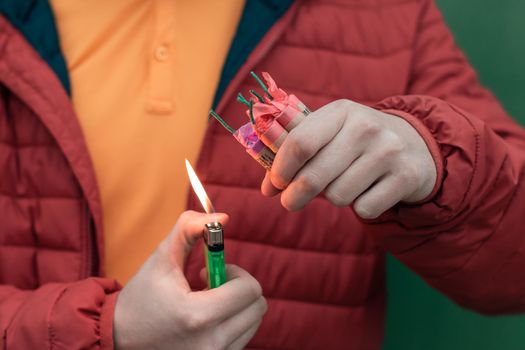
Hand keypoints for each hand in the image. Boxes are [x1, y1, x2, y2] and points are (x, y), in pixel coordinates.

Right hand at [114, 211, 266, 349]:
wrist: (120, 339)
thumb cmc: (142, 296)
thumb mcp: (162, 258)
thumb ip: (189, 229)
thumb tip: (223, 217)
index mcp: (198, 315)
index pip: (250, 290)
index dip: (235, 273)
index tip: (209, 272)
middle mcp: (211, 344)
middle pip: (258, 307)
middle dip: (239, 288)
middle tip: (210, 285)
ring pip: (253, 322)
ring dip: (236, 306)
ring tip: (206, 303)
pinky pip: (243, 337)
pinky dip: (232, 323)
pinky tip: (205, 320)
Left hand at [261, 99, 436, 218]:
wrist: (416, 144)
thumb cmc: (357, 141)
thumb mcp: (331, 132)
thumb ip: (296, 152)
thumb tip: (268, 188)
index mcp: (341, 111)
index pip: (300, 143)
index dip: (281, 169)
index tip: (274, 184)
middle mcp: (367, 127)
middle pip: (314, 176)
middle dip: (295, 195)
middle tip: (290, 202)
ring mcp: (389, 151)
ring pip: (338, 196)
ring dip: (334, 197)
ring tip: (345, 183)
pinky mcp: (407, 177)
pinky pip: (365, 209)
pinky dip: (361, 207)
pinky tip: (369, 191)